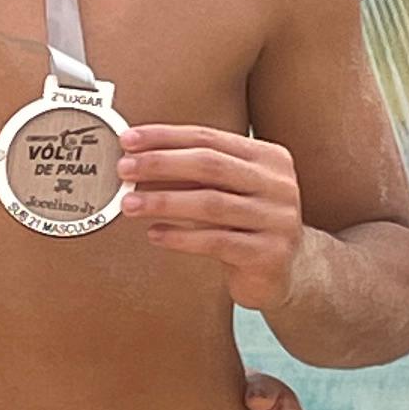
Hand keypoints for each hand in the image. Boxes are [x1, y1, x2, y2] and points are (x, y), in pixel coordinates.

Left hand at [119, 123, 306, 311]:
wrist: (284, 272)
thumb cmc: (245, 225)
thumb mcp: (227, 191)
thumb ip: (194, 173)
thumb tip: (138, 158)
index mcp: (268, 158)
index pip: (209, 138)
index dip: (166, 137)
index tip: (130, 139)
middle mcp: (278, 184)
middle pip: (210, 165)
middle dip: (161, 164)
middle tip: (125, 169)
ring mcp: (277, 219)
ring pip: (211, 203)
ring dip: (164, 202)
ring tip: (130, 205)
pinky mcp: (269, 253)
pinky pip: (217, 241)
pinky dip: (181, 236)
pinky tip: (155, 234)